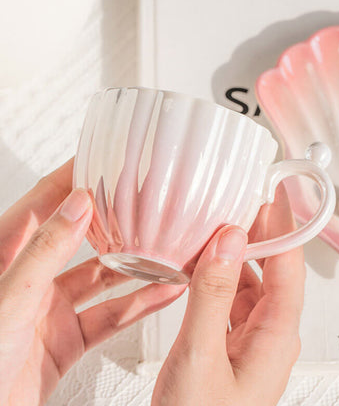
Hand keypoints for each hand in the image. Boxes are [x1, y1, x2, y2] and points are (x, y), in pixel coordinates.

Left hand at [0, 160, 185, 405]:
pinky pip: (111, 316)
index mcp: (7, 256)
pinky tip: (162, 292)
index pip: (45, 201)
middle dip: (115, 218)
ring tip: (165, 248)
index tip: (103, 158)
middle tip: (144, 199)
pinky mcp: (68, 339)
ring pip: (104, 278)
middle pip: (82, 236)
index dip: (74, 176)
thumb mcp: (7, 299)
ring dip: (136, 265)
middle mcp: (32, 277)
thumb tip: (76, 206)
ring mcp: (52, 309)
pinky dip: (139, 305)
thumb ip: (45, 252)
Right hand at [152, 184, 304, 405]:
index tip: (276, 193)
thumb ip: (213, 294)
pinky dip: (218, 278)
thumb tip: (229, 242)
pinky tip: (201, 268)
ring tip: (215, 231)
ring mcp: (252, 338)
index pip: (289, 266)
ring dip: (234, 257)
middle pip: (272, 270)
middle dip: (257, 235)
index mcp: (276, 334)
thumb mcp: (200, 354)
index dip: (284, 226)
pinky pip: (231, 299)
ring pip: (250, 283)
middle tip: (239, 204)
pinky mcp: (233, 342)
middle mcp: (270, 333)